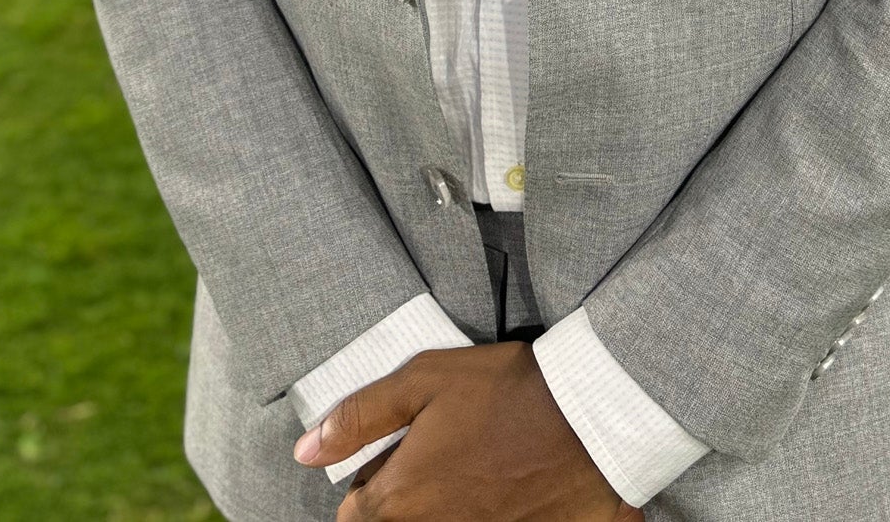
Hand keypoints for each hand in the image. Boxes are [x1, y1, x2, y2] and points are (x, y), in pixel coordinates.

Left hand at [294, 343, 641, 521]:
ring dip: (433, 511)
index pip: (354, 515)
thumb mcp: (425, 380)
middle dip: (399, 504)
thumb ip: (360, 416)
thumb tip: (303, 451)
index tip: (392, 459)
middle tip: (432, 465)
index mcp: (400, 497)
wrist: (585, 417)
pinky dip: (471, 516)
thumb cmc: (504, 390)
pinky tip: (490, 492)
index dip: (368, 485)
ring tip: (462, 477)